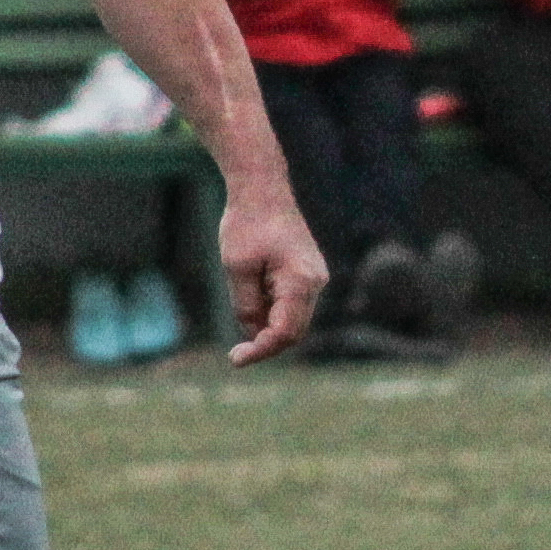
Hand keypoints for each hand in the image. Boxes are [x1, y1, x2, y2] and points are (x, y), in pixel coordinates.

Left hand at [222, 188, 326, 363]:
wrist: (262, 190)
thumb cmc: (247, 225)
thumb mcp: (237, 268)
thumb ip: (246, 306)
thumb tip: (253, 333)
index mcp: (300, 281)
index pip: (285, 332)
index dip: (261, 350)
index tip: (236, 359)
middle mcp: (315, 283)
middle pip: (294, 332)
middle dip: (265, 343)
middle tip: (235, 353)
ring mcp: (314, 279)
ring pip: (293, 320)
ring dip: (267, 326)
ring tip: (241, 300)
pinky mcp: (307, 275)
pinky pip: (291, 305)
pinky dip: (271, 311)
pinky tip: (251, 292)